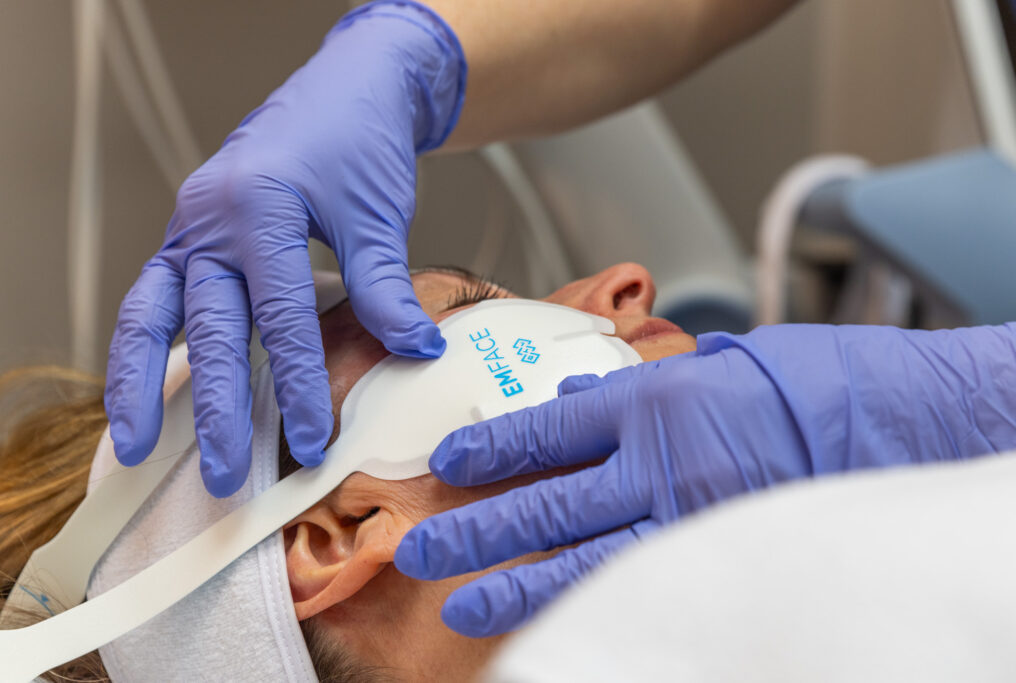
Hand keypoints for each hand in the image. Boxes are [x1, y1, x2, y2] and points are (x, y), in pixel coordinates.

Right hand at [105, 2, 465, 496]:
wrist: (344, 87)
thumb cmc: (358, 138)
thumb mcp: (375, 211)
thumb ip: (385, 286)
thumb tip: (414, 353)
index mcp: (256, 206)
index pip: (278, 317)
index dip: (297, 384)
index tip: (312, 442)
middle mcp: (208, 219)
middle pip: (208, 328)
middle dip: (216, 408)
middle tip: (225, 476)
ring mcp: (190, 227)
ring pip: (151, 312)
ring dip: (141, 382)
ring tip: (137, 447)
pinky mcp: (189, 237)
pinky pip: (155, 298)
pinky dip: (147, 347)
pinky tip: (149, 392)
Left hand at [395, 323, 1015, 636]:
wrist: (894, 415)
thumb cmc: (809, 381)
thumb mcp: (717, 363)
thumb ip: (641, 386)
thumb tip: (583, 396)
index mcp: (654, 397)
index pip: (547, 426)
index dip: (491, 447)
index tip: (448, 463)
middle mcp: (658, 459)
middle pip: (545, 500)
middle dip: (476, 530)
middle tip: (419, 547)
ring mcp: (687, 515)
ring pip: (580, 558)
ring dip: (514, 584)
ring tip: (461, 605)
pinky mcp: (719, 554)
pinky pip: (640, 586)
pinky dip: (591, 606)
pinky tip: (552, 625)